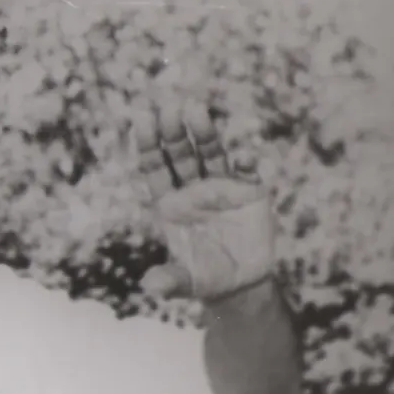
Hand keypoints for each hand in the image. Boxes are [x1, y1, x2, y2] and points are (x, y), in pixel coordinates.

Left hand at [131, 99, 274, 301]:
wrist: (239, 284)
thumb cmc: (203, 279)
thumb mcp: (184, 282)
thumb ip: (168, 281)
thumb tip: (149, 287)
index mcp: (169, 204)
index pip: (155, 167)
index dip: (149, 143)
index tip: (143, 117)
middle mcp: (193, 189)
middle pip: (181, 154)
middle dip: (174, 132)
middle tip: (169, 106)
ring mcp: (221, 187)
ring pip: (211, 154)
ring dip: (204, 134)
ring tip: (197, 111)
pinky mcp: (249, 192)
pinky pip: (245, 170)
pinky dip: (244, 160)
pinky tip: (241, 153)